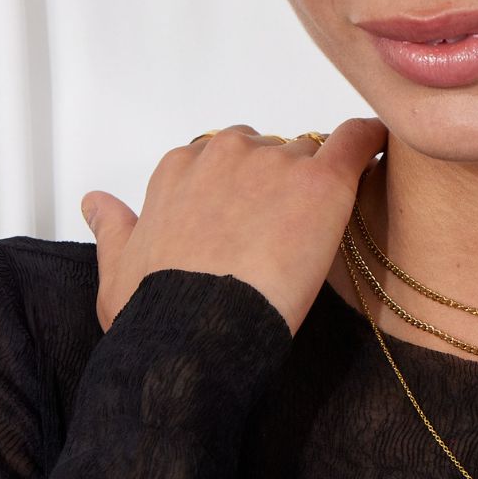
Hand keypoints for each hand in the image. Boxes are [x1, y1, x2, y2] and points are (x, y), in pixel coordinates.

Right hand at [80, 118, 387, 336]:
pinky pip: (356, 140)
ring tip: (316, 230)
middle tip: (283, 232)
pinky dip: (371, 141)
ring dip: (315, 183)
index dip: (241, 186)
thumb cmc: (157, 313)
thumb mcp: (118, 272)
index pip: (223, 154)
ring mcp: (276, 162)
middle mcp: (229, 151)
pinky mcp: (322, 180)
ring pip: (309, 154)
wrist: (197, 338)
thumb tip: (96, 203)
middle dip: (278, 183)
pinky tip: (380, 150)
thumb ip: (114, 227)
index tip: (249, 217)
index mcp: (181, 167)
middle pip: (270, 151)